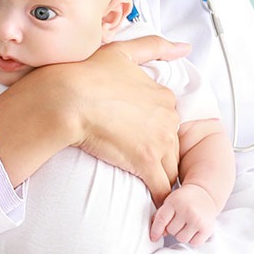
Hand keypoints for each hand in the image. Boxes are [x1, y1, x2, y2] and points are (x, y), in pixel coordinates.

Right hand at [64, 36, 186, 206]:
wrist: (68, 98)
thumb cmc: (88, 74)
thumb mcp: (123, 52)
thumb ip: (155, 47)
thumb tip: (184, 47)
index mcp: (163, 96)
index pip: (167, 122)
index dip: (154, 133)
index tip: (139, 140)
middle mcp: (168, 118)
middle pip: (172, 146)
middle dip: (159, 156)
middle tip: (139, 164)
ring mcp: (159, 142)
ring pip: (170, 167)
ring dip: (161, 177)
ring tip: (148, 188)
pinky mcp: (146, 163)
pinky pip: (163, 188)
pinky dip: (161, 198)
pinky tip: (154, 206)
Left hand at [150, 183, 218, 244]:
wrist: (204, 194)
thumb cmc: (184, 199)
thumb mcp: (170, 202)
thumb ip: (161, 216)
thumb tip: (158, 234)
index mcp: (175, 202)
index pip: (162, 219)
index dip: (156, 230)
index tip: (153, 238)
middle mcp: (187, 210)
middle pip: (171, 231)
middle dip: (172, 228)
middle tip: (179, 220)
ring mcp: (198, 219)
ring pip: (182, 239)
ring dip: (182, 234)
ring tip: (186, 225)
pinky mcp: (207, 228)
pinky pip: (194, 243)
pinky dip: (192, 239)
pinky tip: (194, 229)